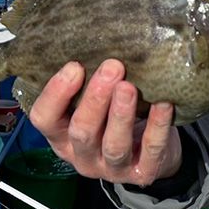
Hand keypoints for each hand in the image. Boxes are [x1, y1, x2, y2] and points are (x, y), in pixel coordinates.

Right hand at [28, 59, 182, 186]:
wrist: (153, 153)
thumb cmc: (117, 117)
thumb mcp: (95, 102)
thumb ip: (89, 81)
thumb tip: (95, 35)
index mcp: (62, 135)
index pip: (44, 119)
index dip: (56, 94)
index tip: (74, 66)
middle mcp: (82, 155)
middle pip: (82, 131)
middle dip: (95, 99)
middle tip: (112, 67)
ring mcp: (112, 168)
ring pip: (114, 145)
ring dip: (120, 114)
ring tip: (129, 87)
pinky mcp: (143, 173)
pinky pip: (150, 149)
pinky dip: (157, 125)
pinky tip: (163, 103)